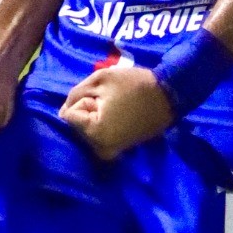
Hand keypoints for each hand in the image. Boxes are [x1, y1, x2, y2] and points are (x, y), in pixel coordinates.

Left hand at [58, 64, 173, 159]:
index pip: (69, 114)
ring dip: (95, 116)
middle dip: (88, 109)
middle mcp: (100, 149)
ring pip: (87, 129)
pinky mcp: (119, 151)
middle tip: (111, 100)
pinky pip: (99, 135)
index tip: (105, 96)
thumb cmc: (134, 85)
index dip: (85, 99)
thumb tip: (62, 112)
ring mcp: (110, 153)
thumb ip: (75, 94)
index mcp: (94, 133)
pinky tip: (120, 115)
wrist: (169, 96)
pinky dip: (103, 124)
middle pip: (77, 124)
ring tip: (117, 107)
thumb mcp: (99, 79)